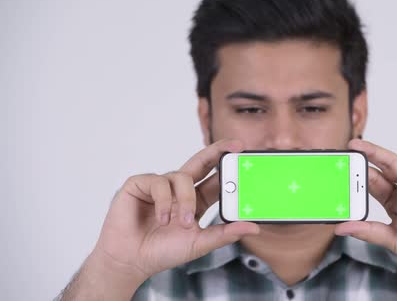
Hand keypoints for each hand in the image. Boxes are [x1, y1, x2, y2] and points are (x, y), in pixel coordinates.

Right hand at [91, 139, 259, 282]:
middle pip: (201, 162)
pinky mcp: (140, 184)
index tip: (244, 155)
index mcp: (195, 200)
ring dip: (185, 200)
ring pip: (181, 177)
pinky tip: (161, 218)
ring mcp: (160, 185)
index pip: (216, 179)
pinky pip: (158, 182)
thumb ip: (225, 234)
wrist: (130, 261)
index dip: (229, 166)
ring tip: (182, 222)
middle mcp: (179, 189)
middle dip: (218, 151)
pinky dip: (163, 201)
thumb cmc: (162, 251)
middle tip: (234, 146)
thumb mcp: (200, 243)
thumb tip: (253, 227)